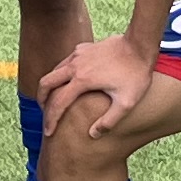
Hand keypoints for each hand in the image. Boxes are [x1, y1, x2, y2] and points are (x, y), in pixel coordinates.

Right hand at [39, 32, 158, 140]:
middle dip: (41, 100)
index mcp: (82, 81)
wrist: (140, 45)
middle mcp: (75, 66)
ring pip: (54, 71)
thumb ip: (109, 121)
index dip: (51, 120)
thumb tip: (93, 134)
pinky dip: (61, 74)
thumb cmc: (135, 74)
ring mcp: (77, 55)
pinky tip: (70, 80)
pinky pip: (65, 62)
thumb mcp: (126, 103)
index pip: (58, 104)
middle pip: (45, 83)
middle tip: (44, 112)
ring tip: (54, 99)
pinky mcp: (83, 48)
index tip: (49, 132)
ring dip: (50, 86)